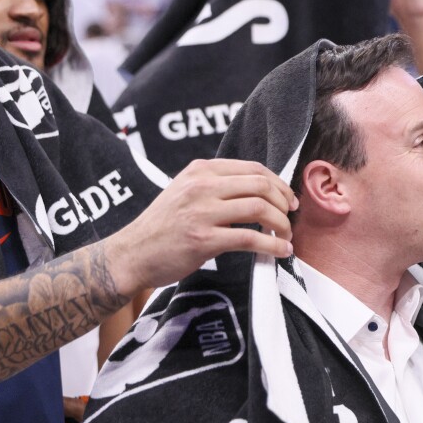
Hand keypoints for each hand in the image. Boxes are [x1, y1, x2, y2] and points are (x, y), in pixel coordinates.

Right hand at [103, 158, 295, 295]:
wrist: (131, 254)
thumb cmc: (161, 227)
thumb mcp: (184, 192)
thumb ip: (215, 187)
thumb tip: (258, 194)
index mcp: (200, 170)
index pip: (253, 168)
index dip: (278, 183)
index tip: (288, 198)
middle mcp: (201, 186)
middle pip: (260, 185)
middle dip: (284, 202)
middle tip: (291, 217)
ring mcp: (202, 212)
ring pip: (259, 208)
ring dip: (281, 224)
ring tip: (286, 236)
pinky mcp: (203, 239)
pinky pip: (250, 238)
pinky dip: (273, 245)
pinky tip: (280, 251)